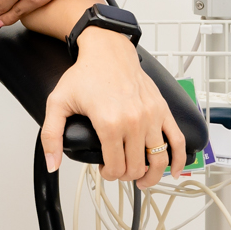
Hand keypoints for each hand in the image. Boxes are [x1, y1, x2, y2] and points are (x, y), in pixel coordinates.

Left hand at [42, 27, 186, 185]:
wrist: (107, 50)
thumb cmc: (85, 74)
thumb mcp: (58, 103)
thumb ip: (51, 136)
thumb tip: (53, 164)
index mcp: (109, 123)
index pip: (115, 167)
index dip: (108, 174)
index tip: (104, 169)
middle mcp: (134, 121)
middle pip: (136, 167)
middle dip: (126, 175)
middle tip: (118, 170)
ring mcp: (151, 116)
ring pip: (158, 159)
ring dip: (151, 175)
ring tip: (143, 179)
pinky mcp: (162, 109)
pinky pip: (178, 140)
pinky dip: (179, 159)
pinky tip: (174, 171)